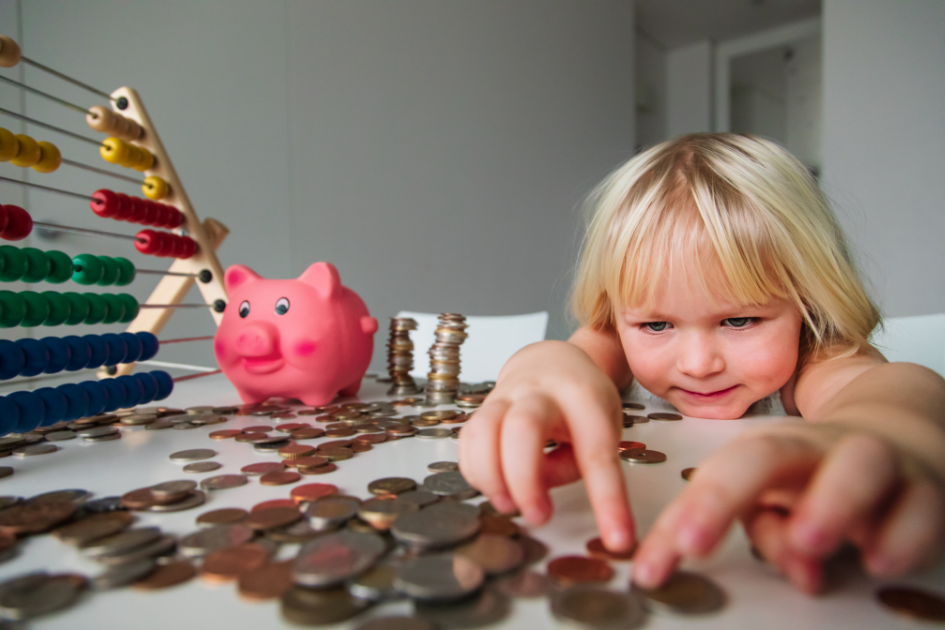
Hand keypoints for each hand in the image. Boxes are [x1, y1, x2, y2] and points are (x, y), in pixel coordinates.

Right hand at [458, 341, 635, 551]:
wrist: (549, 361)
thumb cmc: (582, 400)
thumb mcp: (603, 425)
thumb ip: (577, 463)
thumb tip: (537, 492)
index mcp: (584, 397)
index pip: (596, 451)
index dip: (607, 499)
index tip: (618, 540)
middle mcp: (540, 391)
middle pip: (523, 427)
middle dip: (525, 479)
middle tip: (537, 517)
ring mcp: (505, 397)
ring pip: (484, 430)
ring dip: (492, 477)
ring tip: (508, 506)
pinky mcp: (481, 409)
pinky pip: (467, 440)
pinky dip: (475, 472)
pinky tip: (493, 489)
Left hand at [632, 423, 944, 592]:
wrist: (902, 430)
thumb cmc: (823, 474)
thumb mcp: (784, 499)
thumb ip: (771, 528)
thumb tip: (795, 566)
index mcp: (769, 452)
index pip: (714, 479)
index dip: (681, 520)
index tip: (650, 568)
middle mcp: (816, 449)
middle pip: (764, 456)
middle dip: (722, 498)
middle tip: (691, 544)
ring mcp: (875, 461)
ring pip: (856, 464)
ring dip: (829, 501)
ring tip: (809, 541)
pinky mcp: (927, 486)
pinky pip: (920, 505)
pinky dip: (902, 533)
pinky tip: (880, 558)